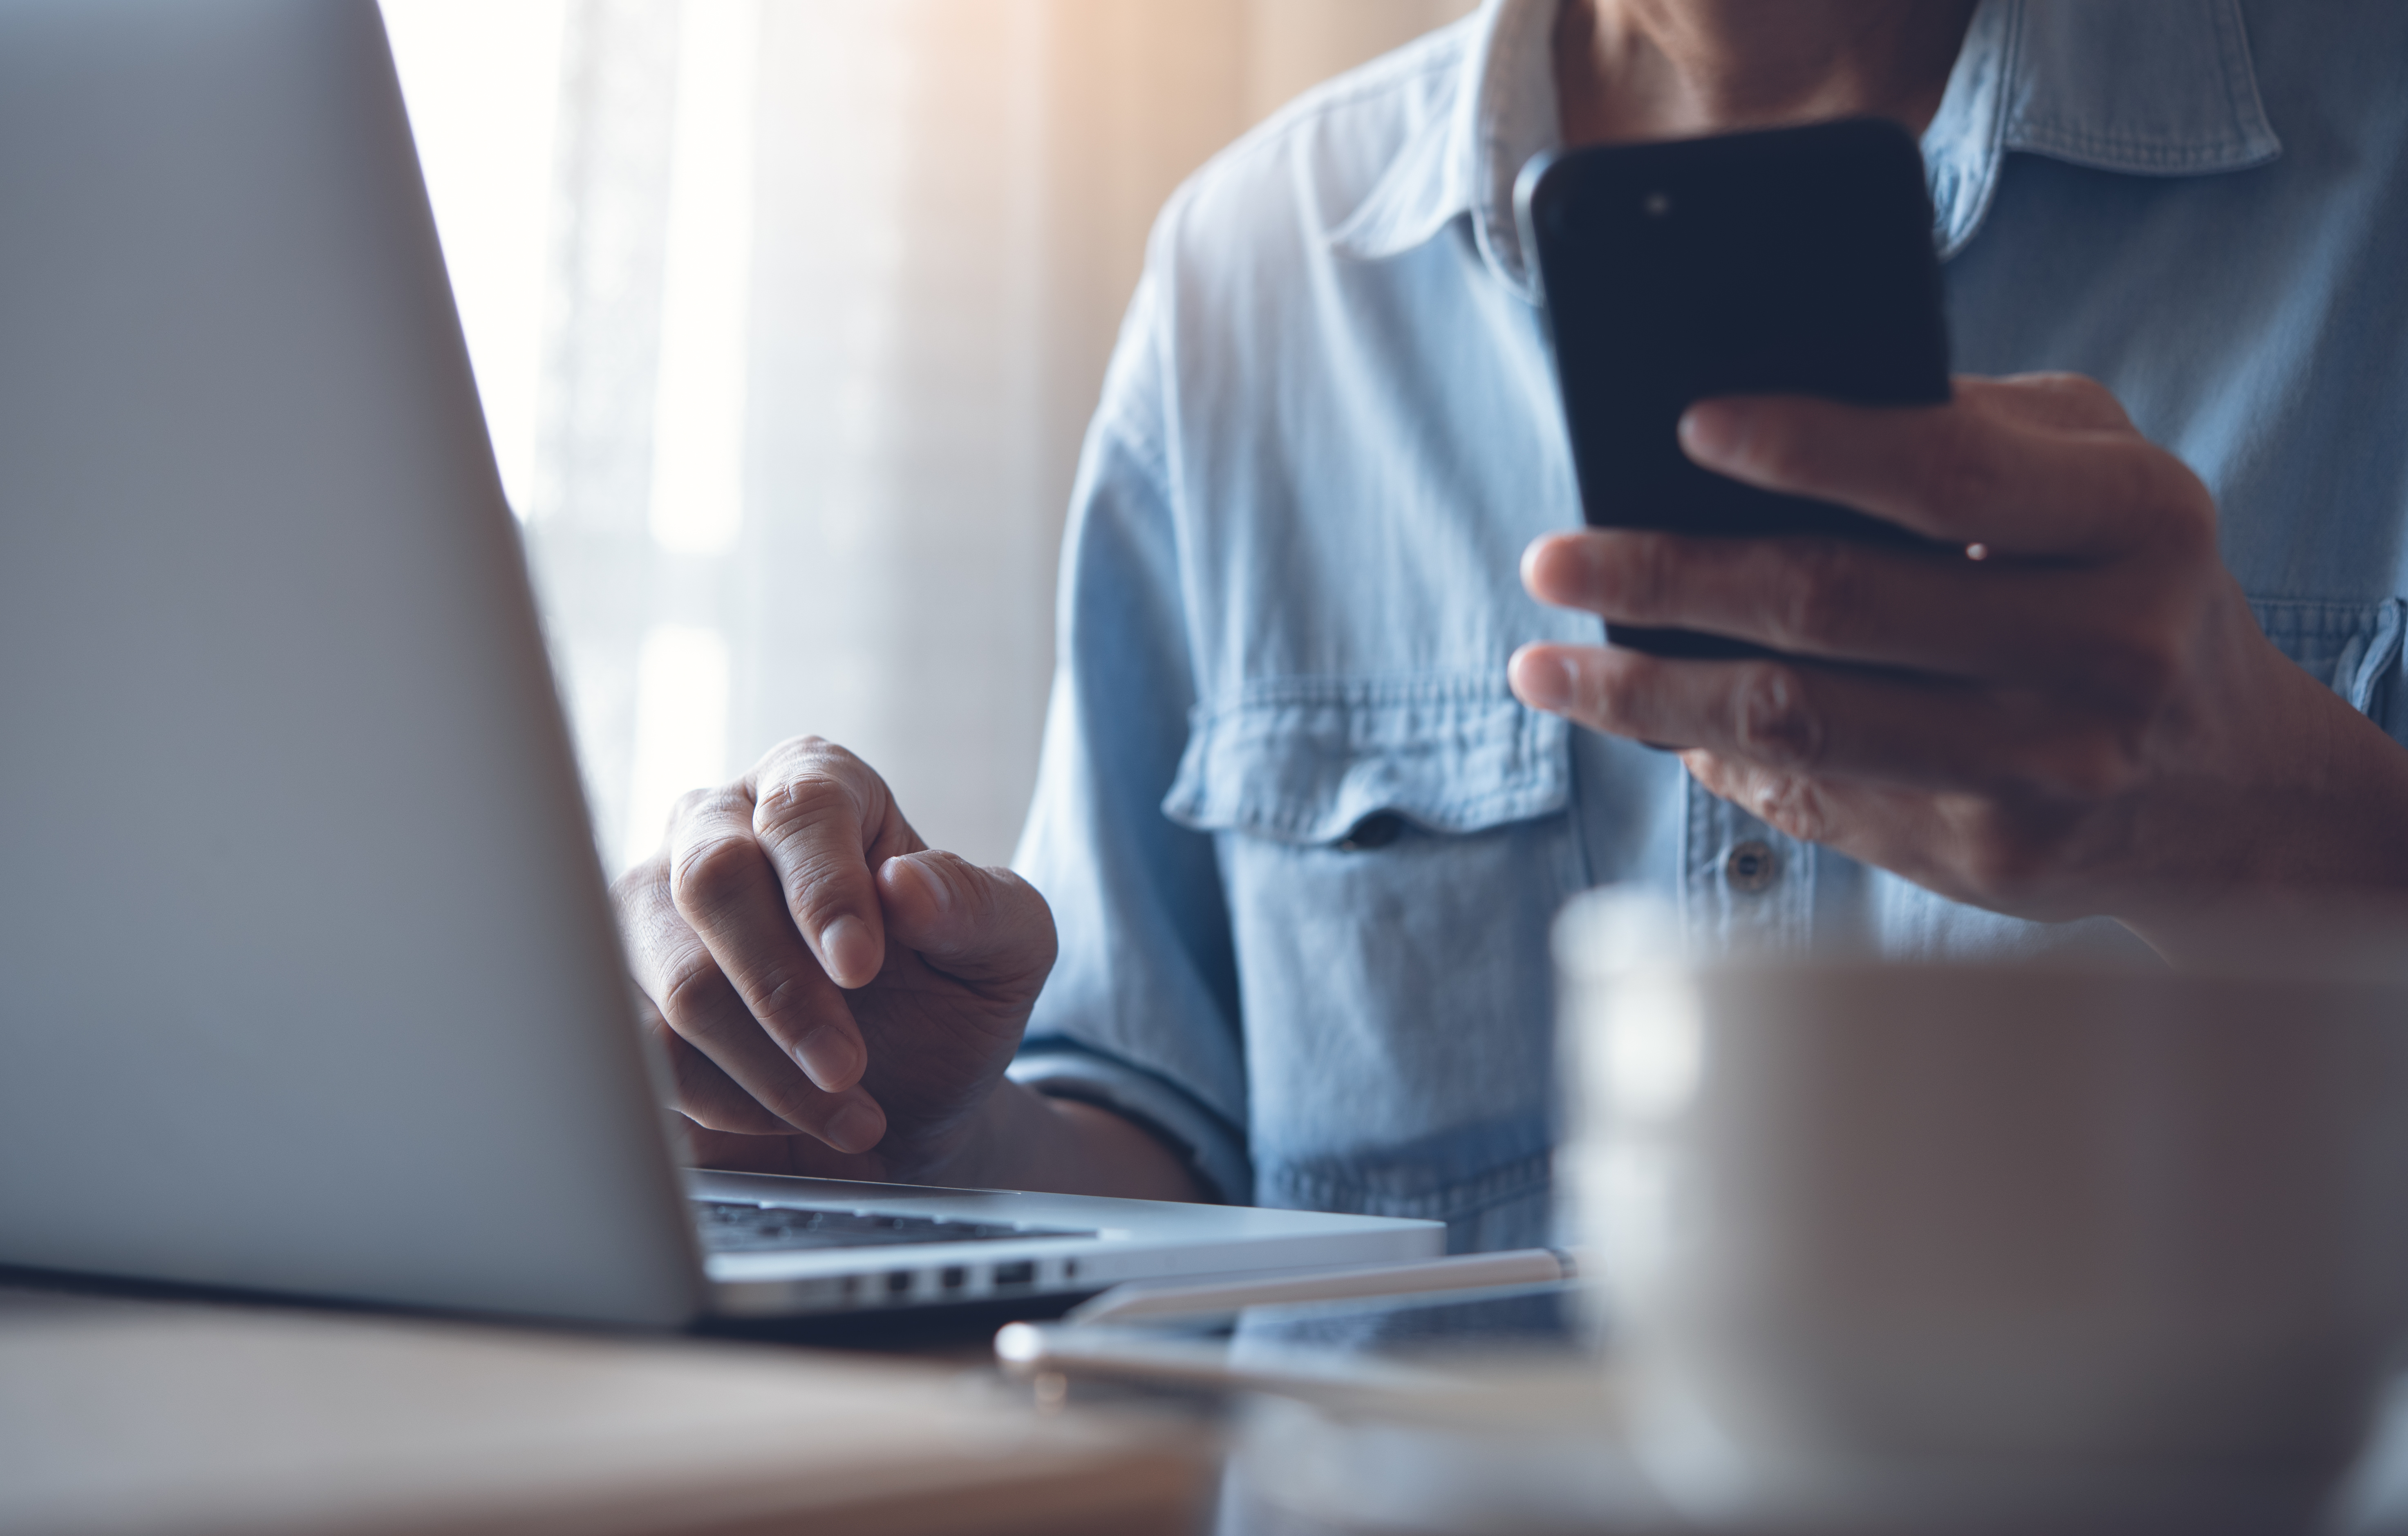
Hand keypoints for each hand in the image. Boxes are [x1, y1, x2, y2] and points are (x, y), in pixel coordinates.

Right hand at [611, 736, 1055, 1181]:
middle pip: (712, 882)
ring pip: (675, 984)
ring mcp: (651, 914)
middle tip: (848, 1065)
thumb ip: (977, 907)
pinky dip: (724, 1107)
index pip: (801, 811)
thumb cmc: (951, 1000)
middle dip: (785, 992)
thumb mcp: (1007, 950)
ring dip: (764, 1068)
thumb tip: (908, 885)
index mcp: (814, 787)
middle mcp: (716, 829)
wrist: (904, 1100)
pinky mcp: (622, 1000)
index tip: (861, 967)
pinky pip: (646, 1055)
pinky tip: (786, 1124)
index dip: (825, 890)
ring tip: (849, 1113)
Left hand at [1509, 374, 2407, 937]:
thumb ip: (1965, 427)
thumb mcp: (2097, 474)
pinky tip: (1647, 724)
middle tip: (1550, 559)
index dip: (1805, 446)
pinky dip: (1710, 755)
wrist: (2230, 785)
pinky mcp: (1992, 859)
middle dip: (1664, 580)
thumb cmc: (2128, 585)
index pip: (1944, 475)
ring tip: (1541, 666)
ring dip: (1643, 695)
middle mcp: (2106, 651)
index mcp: (2137, 522)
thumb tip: (1759, 431)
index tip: (1682, 425)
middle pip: (1836, 607)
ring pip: (1797, 725)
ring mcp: (2047, 770)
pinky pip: (1814, 798)